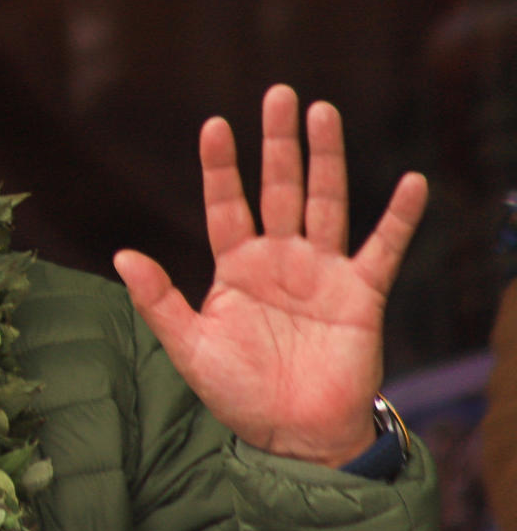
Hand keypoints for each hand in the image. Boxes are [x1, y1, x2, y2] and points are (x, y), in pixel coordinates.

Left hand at [112, 85, 425, 466]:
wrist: (292, 436)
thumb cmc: (237, 392)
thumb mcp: (189, 347)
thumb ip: (157, 301)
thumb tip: (121, 255)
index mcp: (235, 267)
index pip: (226, 203)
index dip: (221, 167)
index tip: (214, 125)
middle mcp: (279, 259)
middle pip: (279, 188)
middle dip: (279, 142)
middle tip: (279, 94)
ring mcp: (321, 272)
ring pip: (324, 202)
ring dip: (326, 159)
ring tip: (324, 112)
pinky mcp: (361, 294)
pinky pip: (383, 249)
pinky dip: (398, 217)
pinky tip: (411, 183)